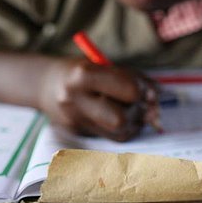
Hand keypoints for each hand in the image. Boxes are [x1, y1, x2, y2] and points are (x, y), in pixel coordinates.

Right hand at [39, 59, 158, 141]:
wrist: (45, 85)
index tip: (147, 90)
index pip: (127, 90)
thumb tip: (156, 99)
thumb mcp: (105, 65)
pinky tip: (124, 117)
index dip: (143, 91)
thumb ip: (133, 78)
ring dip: (134, 122)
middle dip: (137, 111)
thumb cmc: (83, 70)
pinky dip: (125, 129)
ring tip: (132, 109)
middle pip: (120, 119)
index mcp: (83, 75)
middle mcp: (75, 100)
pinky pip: (113, 137)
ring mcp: (75, 120)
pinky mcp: (78, 133)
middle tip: (142, 103)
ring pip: (119, 132)